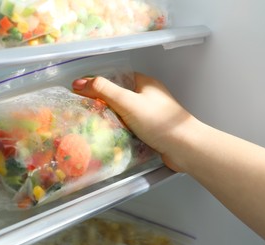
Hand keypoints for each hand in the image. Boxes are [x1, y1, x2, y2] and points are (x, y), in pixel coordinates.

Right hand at [72, 73, 194, 171]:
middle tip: (85, 109)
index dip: (98, 82)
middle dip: (102, 102)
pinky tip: (110, 136)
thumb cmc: (159, 121)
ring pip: (124, 113)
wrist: (184, 148)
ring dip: (111, 118)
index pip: (116, 77)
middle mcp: (148, 96)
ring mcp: (151, 114)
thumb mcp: (127, 102)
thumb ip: (104, 91)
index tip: (81, 91)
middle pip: (119, 96)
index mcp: (144, 83)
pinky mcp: (151, 130)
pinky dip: (120, 130)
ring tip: (93, 123)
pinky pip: (130, 126)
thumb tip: (80, 82)